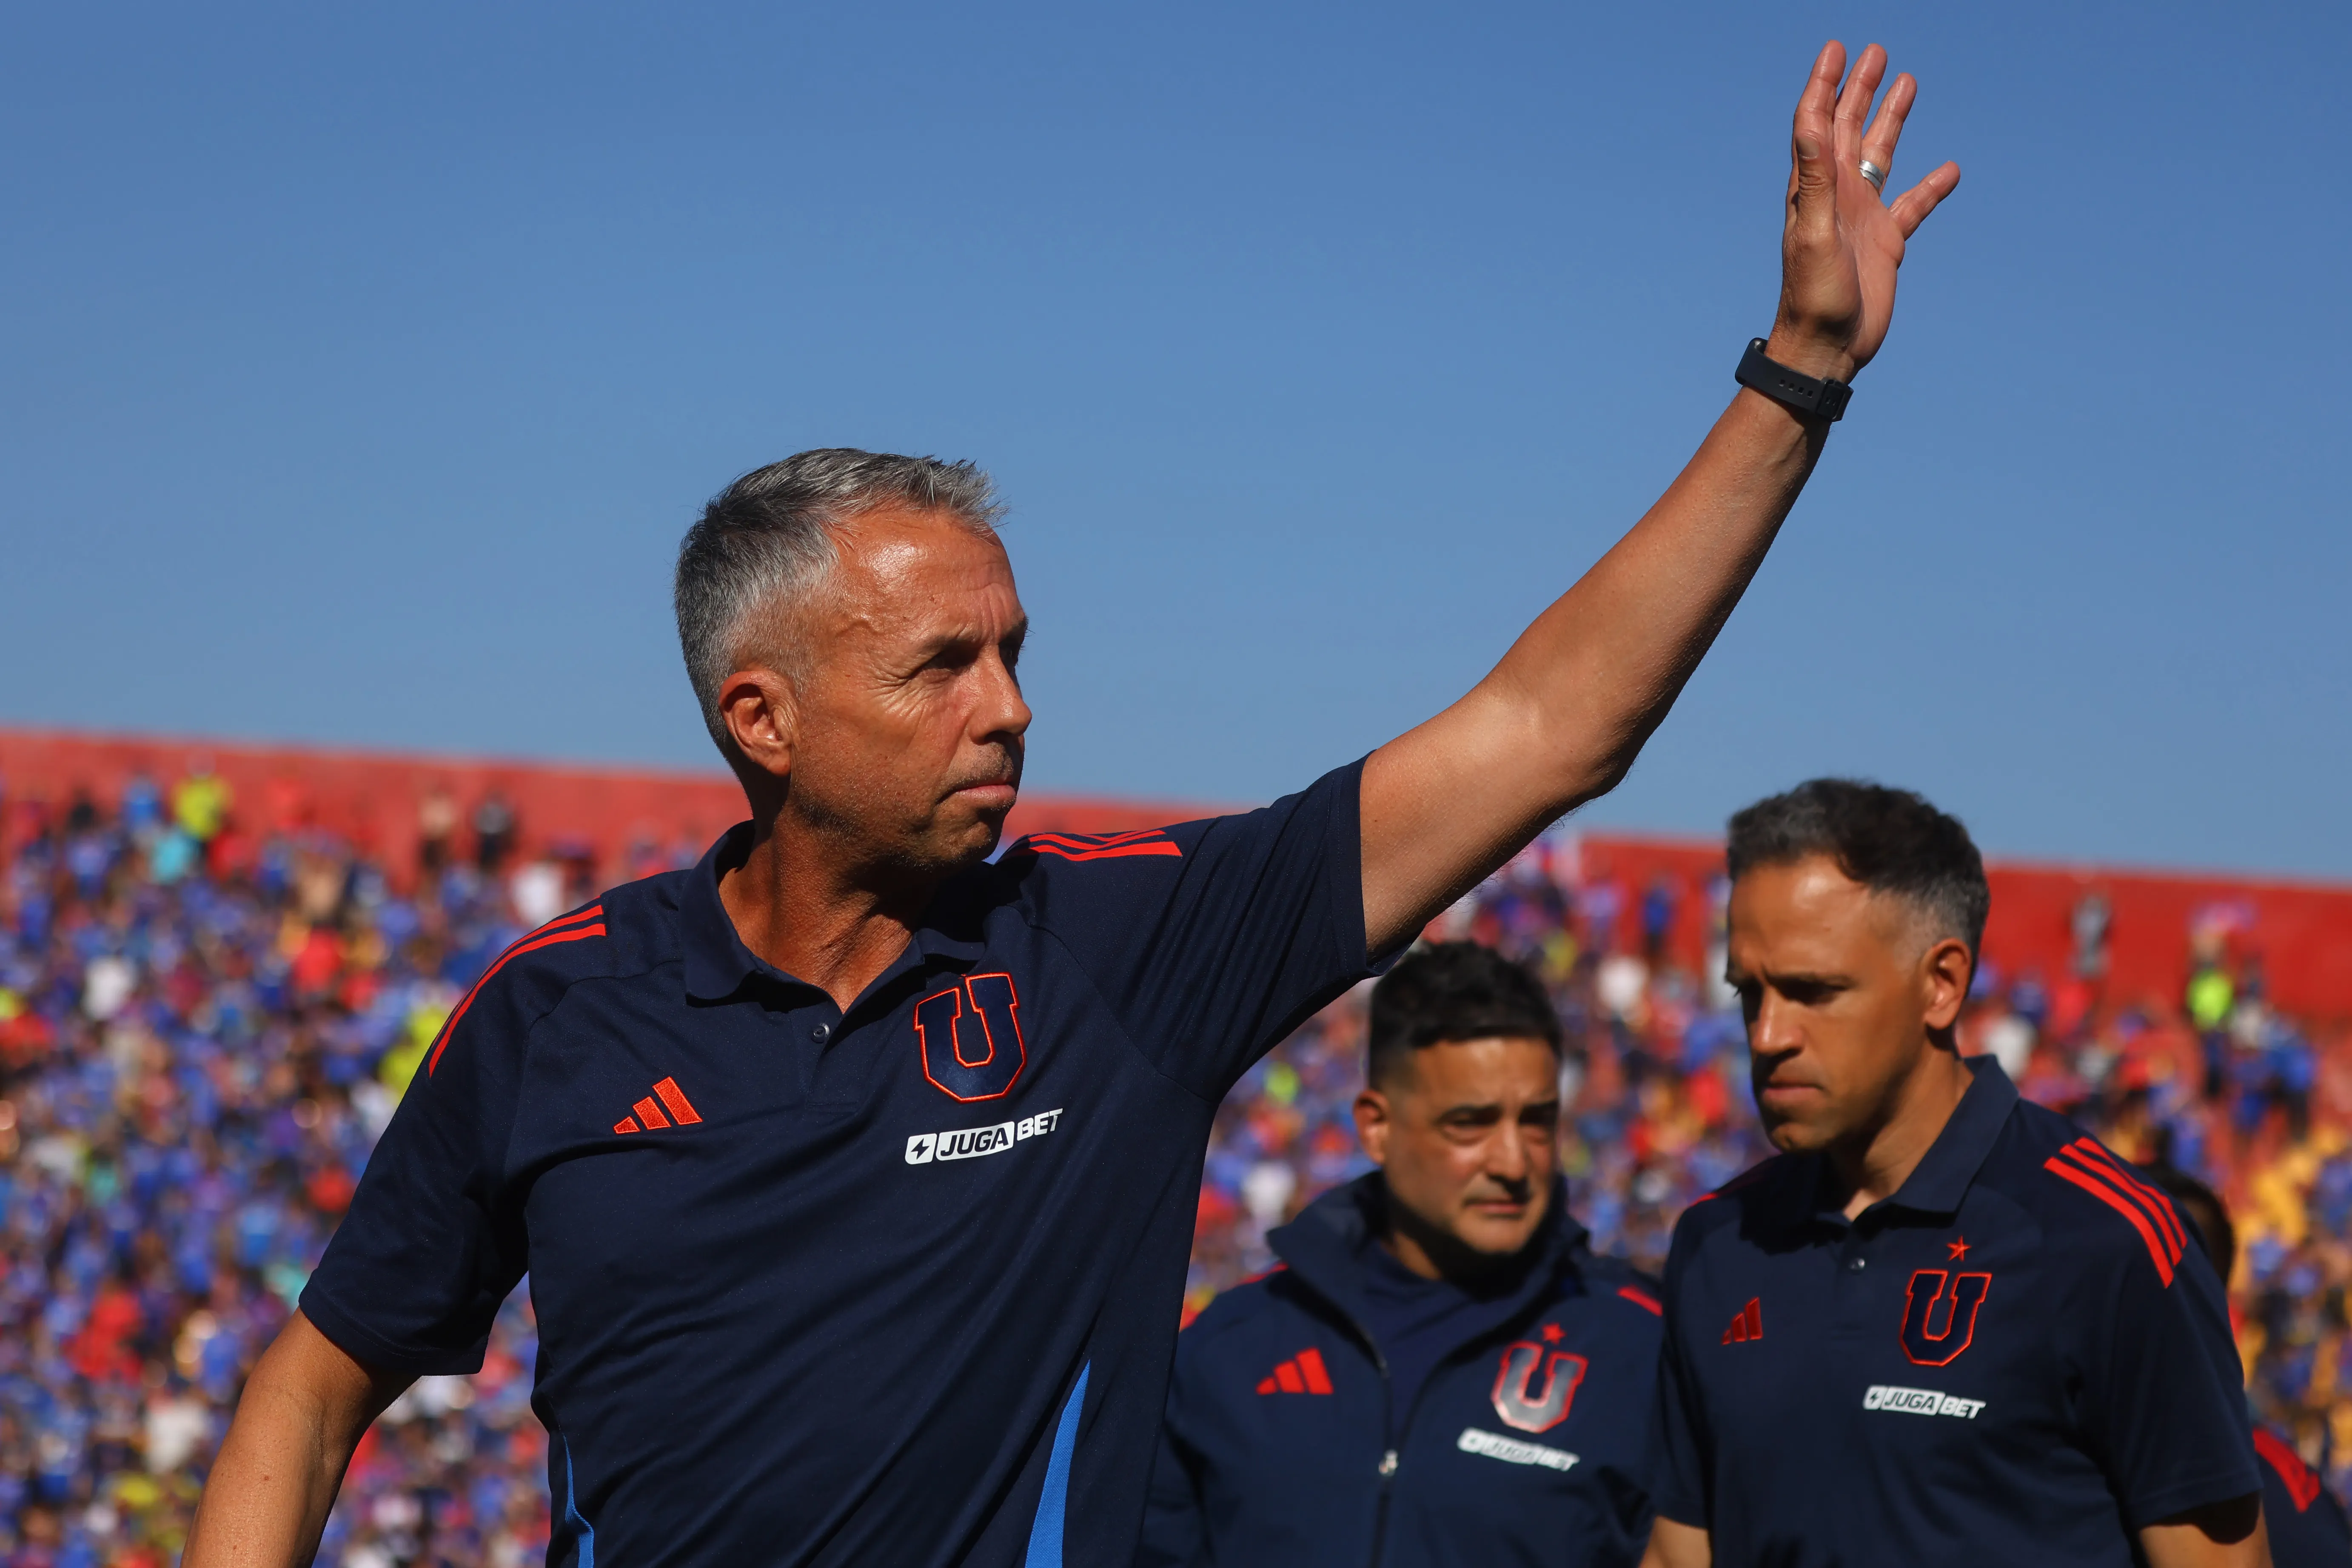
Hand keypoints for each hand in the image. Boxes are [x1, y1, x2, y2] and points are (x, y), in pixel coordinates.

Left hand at [1768, 41, 1961, 384]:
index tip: (1837, 49)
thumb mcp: (1811, 230)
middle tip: (1874, 52)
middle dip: (1860, 90)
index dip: (1825, 84)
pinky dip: (1931, 186)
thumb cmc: (1812, 296)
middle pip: (1848, 128)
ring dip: (1890, 119)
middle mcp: (1836, 196)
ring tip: (1907, 82)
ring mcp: (1863, 217)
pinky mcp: (1887, 242)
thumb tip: (1808, 120)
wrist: (1826, 347)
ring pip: (1880, 155)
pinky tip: (1949, 170)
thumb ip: (1814, 175)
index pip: (1816, 123)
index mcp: (1814, 188)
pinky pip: (1914, 205)